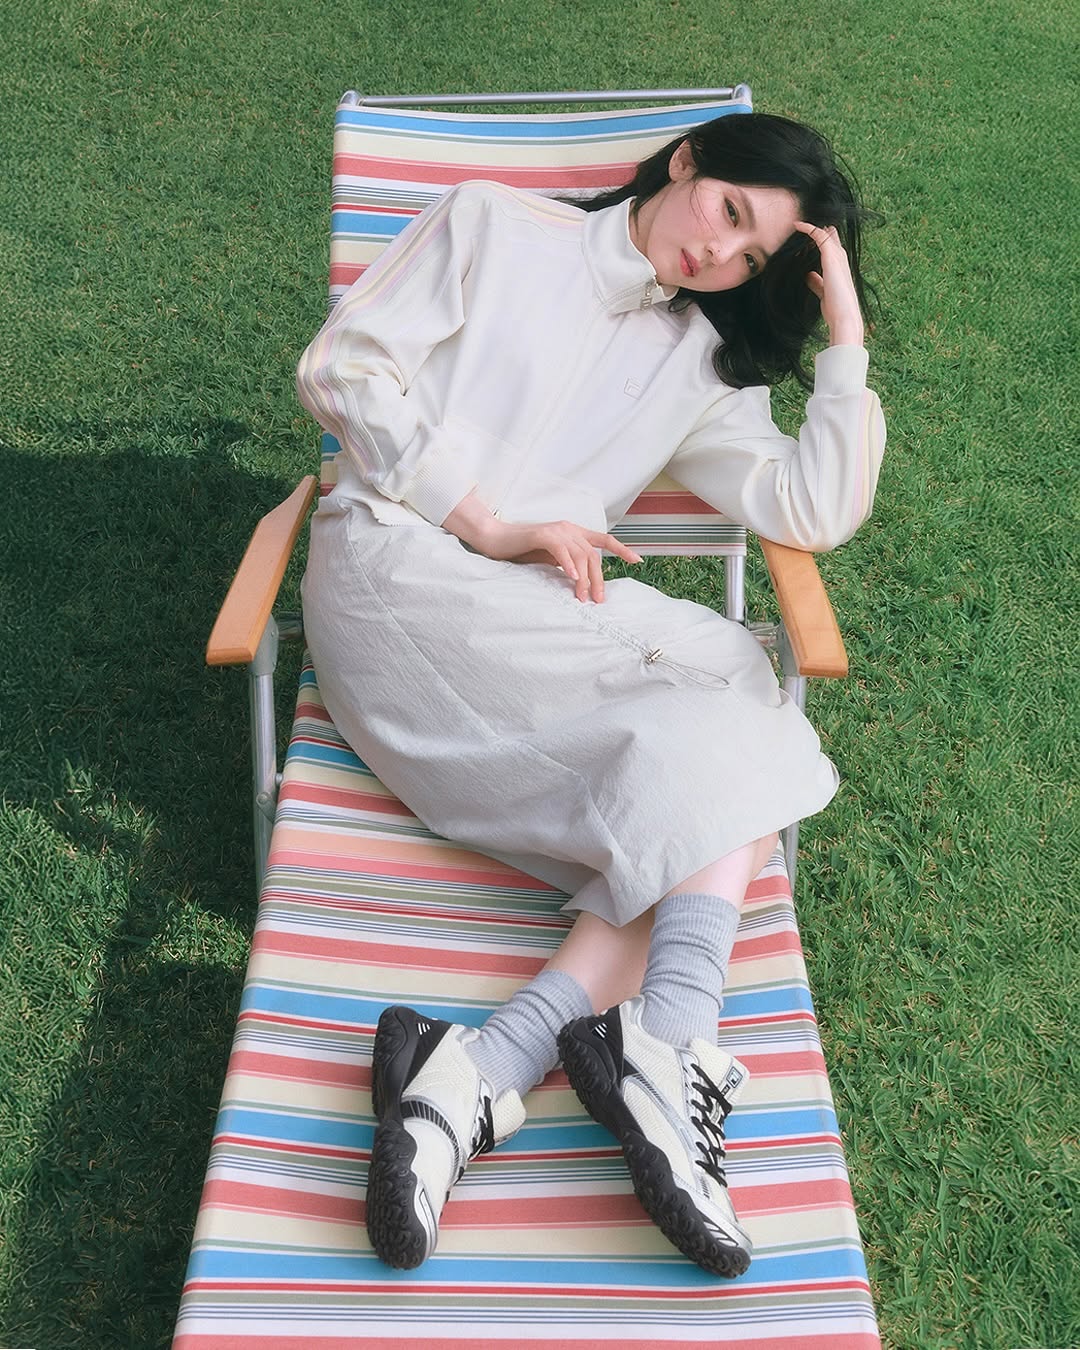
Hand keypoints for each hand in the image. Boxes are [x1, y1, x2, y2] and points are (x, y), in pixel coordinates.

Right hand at [476, 517, 642, 602]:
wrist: (496, 539)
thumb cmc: (522, 551)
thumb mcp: (551, 559)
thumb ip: (568, 564)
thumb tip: (584, 582)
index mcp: (574, 532)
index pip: (604, 540)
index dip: (622, 549)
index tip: (637, 562)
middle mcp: (569, 528)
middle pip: (593, 554)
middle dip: (598, 579)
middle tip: (598, 600)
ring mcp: (557, 530)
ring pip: (580, 555)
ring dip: (584, 578)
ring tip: (582, 596)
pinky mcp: (542, 534)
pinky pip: (561, 550)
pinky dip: (568, 564)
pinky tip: (572, 578)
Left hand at [794, 221, 864, 346]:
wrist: (844, 316)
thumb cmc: (835, 309)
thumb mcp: (822, 293)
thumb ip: (816, 283)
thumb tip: (808, 275)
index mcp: (839, 268)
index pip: (831, 248)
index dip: (820, 241)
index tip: (805, 240)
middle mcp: (840, 259)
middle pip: (831, 237)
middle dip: (819, 231)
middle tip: (802, 226)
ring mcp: (837, 257)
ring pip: (827, 234)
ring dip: (813, 228)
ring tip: (798, 223)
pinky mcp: (831, 256)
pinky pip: (819, 235)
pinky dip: (808, 228)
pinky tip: (797, 225)